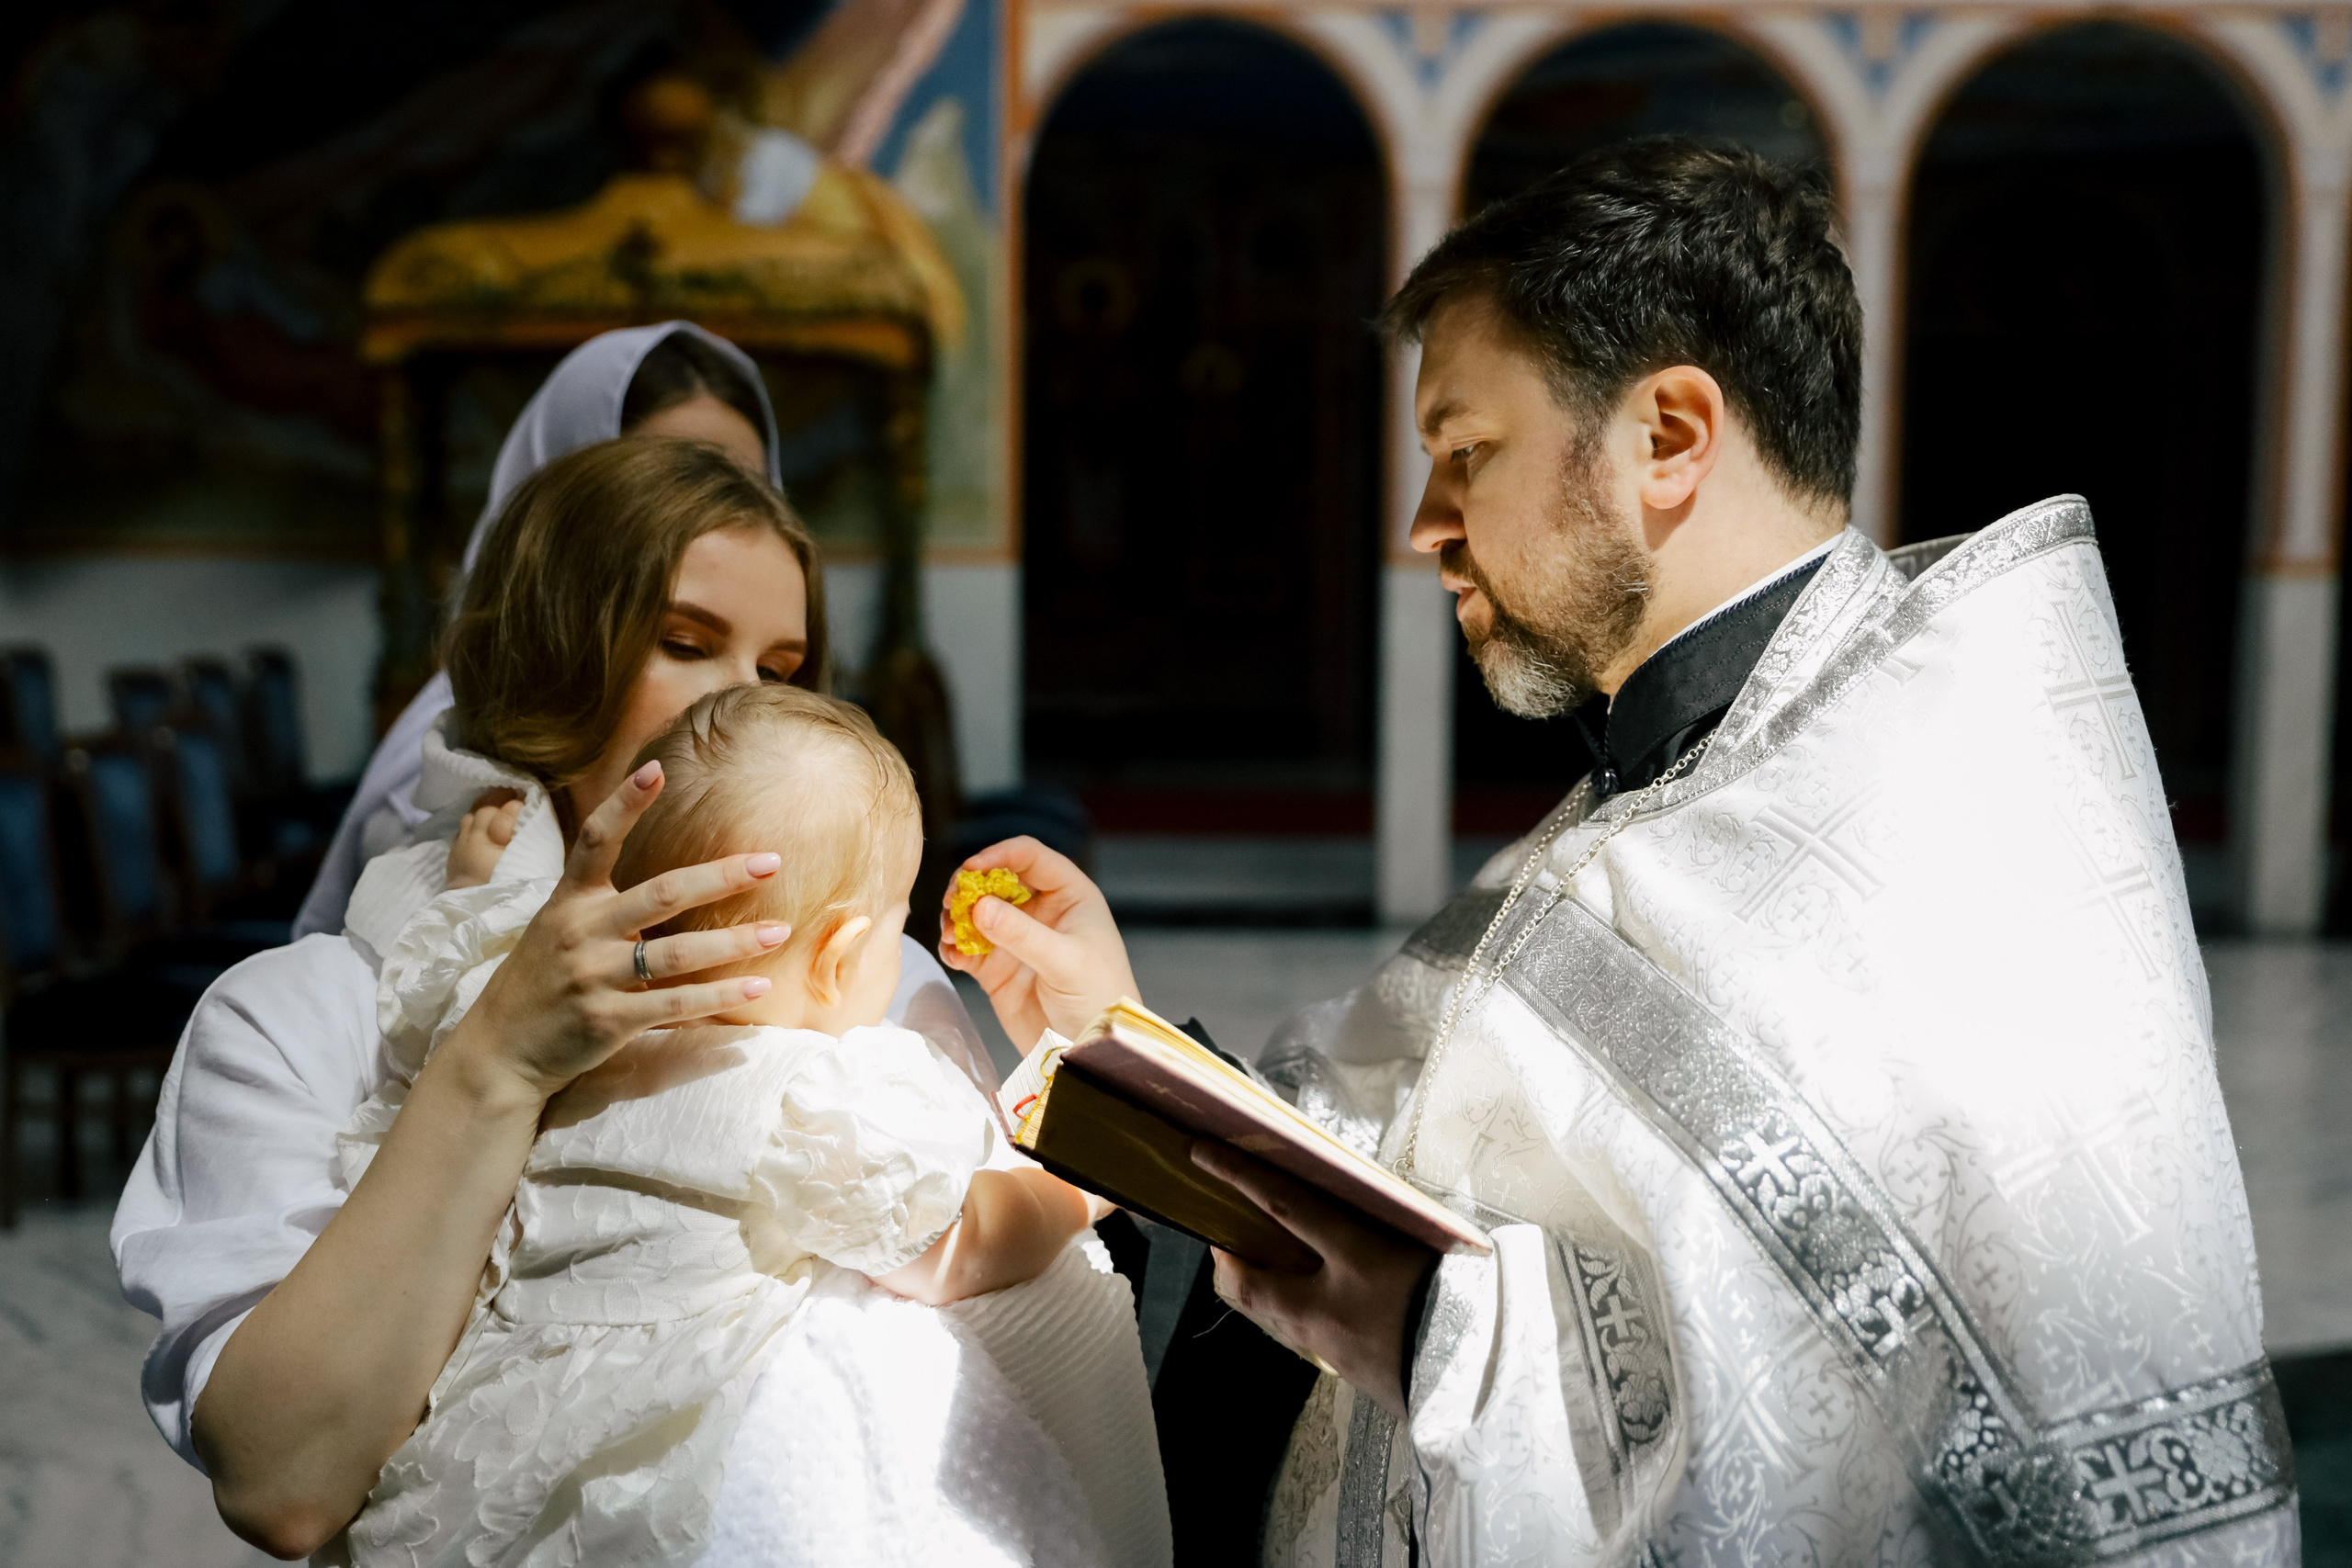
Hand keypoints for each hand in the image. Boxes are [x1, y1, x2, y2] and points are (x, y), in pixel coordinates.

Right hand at [437, 760, 791, 1104]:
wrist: (500, 1050)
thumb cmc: (540, 982)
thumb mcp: (557, 927)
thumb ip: (600, 900)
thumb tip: (662, 876)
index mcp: (568, 901)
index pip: (595, 841)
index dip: (624, 804)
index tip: (656, 770)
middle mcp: (581, 931)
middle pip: (661, 894)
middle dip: (721, 876)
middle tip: (771, 862)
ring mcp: (593, 977)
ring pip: (677, 953)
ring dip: (734, 942)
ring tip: (780, 931)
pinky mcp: (607, 1020)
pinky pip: (675, 1003)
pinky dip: (719, 995)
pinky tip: (757, 987)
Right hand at [937, 836, 1138, 1049]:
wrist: (1092, 1050)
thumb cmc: (1099, 999)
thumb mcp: (1066, 963)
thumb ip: (1023, 934)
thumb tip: (978, 906)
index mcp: (1069, 896)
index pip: (1030, 857)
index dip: (999, 855)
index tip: (971, 869)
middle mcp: (1041, 911)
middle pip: (995, 880)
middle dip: (969, 887)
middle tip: (951, 903)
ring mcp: (1017, 939)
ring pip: (976, 912)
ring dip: (957, 917)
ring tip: (950, 935)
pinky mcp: (998, 968)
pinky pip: (967, 948)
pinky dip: (955, 947)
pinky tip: (953, 957)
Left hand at [1192, 1142, 1437, 1420]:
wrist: (1478, 1373)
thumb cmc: (1458, 1296)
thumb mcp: (1419, 1245)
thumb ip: (1377, 1223)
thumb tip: (1343, 1197)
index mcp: (1358, 1261)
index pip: (1286, 1207)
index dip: (1240, 1175)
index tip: (1202, 1153)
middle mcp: (1328, 1305)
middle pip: (1247, 1281)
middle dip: (1225, 1258)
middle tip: (1222, 1237)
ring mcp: (1325, 1343)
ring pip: (1262, 1312)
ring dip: (1251, 1285)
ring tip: (1255, 1262)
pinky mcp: (1334, 1367)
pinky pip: (1291, 1332)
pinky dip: (1282, 1310)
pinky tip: (1298, 1298)